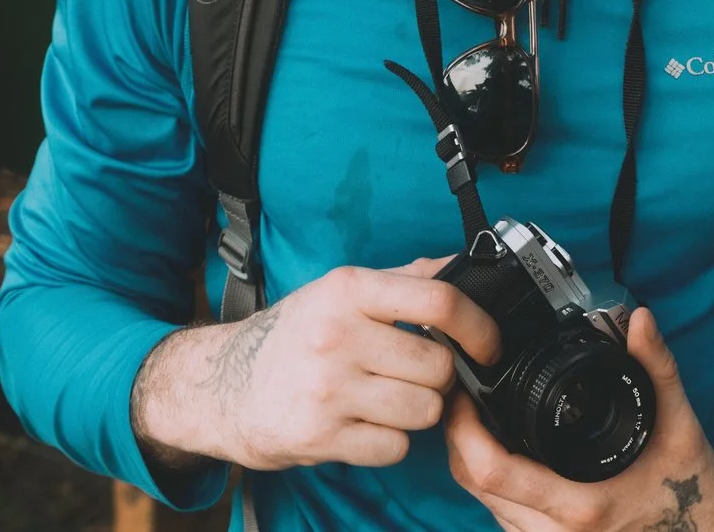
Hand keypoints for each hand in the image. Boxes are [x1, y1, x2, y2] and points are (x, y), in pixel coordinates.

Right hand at [132, 258, 502, 473]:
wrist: (225, 387)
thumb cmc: (294, 337)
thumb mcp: (340, 292)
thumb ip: (404, 279)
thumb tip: (466, 265)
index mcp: (347, 289)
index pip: (438, 301)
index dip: (479, 326)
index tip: (489, 345)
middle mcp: (336, 335)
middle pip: (438, 366)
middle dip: (437, 378)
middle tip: (413, 375)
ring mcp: (327, 388)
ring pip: (424, 411)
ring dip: (416, 412)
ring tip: (385, 399)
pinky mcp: (320, 436)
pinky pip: (394, 447)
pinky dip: (388, 442)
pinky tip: (363, 424)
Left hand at [445, 308, 713, 531]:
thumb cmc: (693, 485)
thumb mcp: (679, 421)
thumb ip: (656, 367)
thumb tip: (639, 318)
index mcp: (581, 505)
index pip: (491, 470)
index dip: (463, 428)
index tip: (462, 391)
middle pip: (473, 485)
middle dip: (458, 436)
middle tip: (461, 393)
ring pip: (482, 504)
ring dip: (471, 460)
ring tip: (477, 415)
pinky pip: (502, 516)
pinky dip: (492, 483)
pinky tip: (504, 450)